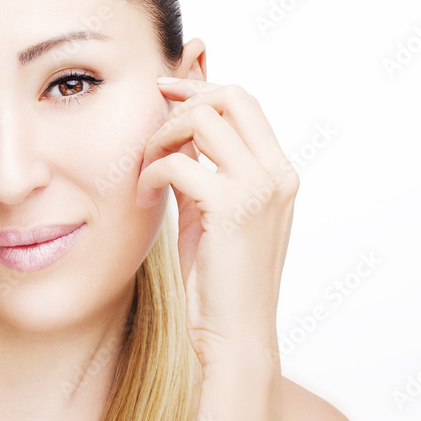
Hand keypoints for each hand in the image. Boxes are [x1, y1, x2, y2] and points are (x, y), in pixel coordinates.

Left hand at [135, 65, 297, 370]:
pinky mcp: (232, 208)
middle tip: (150, 126)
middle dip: (182, 101)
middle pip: (229, 97)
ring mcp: (259, 188)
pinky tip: (143, 200)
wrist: (235, 334)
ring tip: (145, 170)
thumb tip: (179, 131)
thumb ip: (204, 169)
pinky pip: (178, 164)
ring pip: (202, 121)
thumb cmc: (219, 278)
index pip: (244, 101)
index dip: (201, 86)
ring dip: (161, 138)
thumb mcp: (211, 212)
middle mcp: (276, 174)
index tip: (164, 89)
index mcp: (278, 173)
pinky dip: (150, 174)